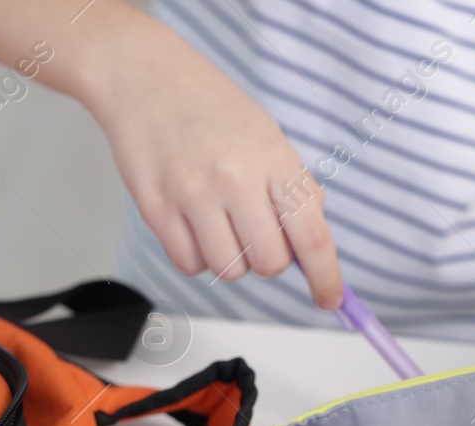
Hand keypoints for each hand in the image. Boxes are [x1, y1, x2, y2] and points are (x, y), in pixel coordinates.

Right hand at [73, 6, 342, 308]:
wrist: (144, 77)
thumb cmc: (210, 107)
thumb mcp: (267, 137)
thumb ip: (291, 190)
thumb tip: (309, 248)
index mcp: (272, 159)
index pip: (312, 235)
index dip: (325, 277)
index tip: (329, 299)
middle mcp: (235, 179)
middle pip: (270, 263)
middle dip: (269, 260)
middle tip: (255, 232)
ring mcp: (193, 195)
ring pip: (229, 269)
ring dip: (230, 258)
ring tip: (219, 220)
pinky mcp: (157, 209)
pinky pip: (189, 265)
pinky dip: (196, 256)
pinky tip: (193, 223)